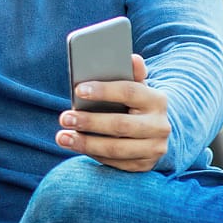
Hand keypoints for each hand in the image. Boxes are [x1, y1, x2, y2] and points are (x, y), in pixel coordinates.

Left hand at [56, 54, 169, 171]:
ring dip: (86, 143)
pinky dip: (93, 154)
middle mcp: (160, 126)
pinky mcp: (144, 165)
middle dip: (89, 122)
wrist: (156, 130)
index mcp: (156, 100)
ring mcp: (154, 148)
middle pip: (120, 125)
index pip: (129, 92)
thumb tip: (131, 57)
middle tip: (64, 118)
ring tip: (62, 137)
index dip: (103, 90)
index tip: (78, 90)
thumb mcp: (136, 87)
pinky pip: (115, 162)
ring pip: (116, 149)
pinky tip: (76, 146)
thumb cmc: (135, 103)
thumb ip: (130, 74)